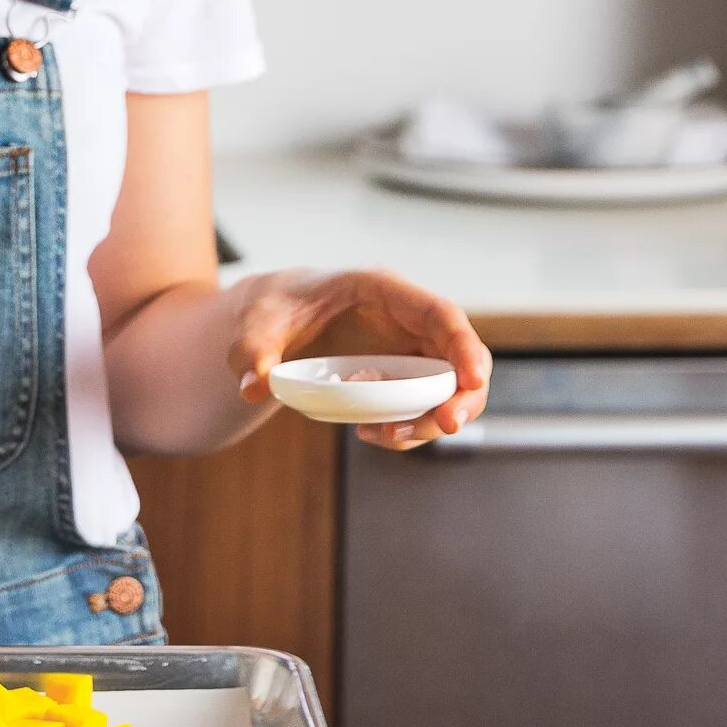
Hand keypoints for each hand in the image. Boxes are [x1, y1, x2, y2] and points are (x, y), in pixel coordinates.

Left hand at [228, 267, 491, 450]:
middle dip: (462, 395)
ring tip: (386, 436)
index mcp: (382, 290)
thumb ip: (254, 353)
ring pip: (450, 386)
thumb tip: (254, 386)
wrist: (271, 321)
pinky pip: (425, 404)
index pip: (440, 314)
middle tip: (443, 426)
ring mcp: (409, 347)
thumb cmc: (272, 311)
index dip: (464, 346)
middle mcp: (407, 318)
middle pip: (460, 355)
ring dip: (432, 419)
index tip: (472, 380)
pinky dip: (411, 425)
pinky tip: (373, 434)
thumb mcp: (255, 328)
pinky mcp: (402, 374)